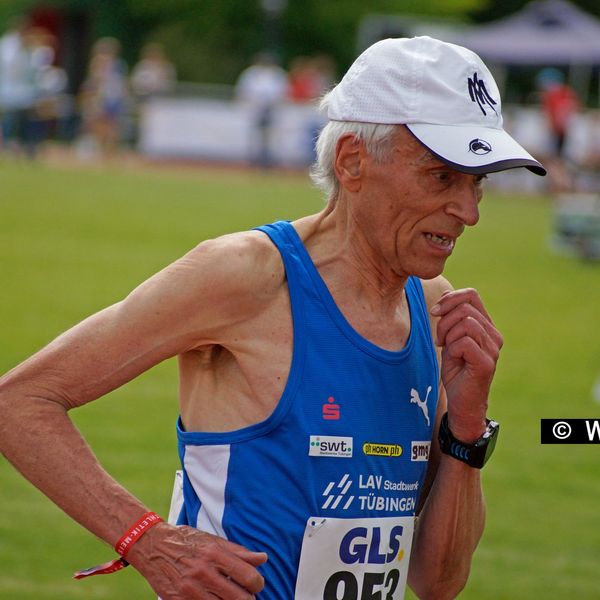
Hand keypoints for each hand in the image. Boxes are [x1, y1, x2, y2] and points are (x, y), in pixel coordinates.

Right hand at [128, 522, 267, 598]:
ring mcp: (190, 590)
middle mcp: (204, 572)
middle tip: (246, 595)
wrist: (152, 545)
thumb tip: (263, 558)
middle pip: (240, 598)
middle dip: (248, 599)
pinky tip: (214, 599)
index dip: (258, 584)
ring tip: (231, 597)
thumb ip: (238, 551)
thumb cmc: (186, 541)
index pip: (248, 576)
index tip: (256, 584)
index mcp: (215, 554)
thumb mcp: (213, 540)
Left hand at [431, 288, 502, 441]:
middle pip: (465, 307)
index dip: (449, 298)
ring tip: (446, 348)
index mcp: (487, 326)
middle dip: (444, 321)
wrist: (461, 401)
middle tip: (439, 339)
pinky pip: (464, 342)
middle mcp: (494, 335)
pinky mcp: (486, 362)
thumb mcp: (450, 339)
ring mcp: (493, 349)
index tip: (435, 312)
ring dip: (447, 334)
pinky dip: (452, 349)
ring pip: (465, 322)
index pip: (471, 295)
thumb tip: (444, 294)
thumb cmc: (456, 370)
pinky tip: (454, 360)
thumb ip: (451, 318)